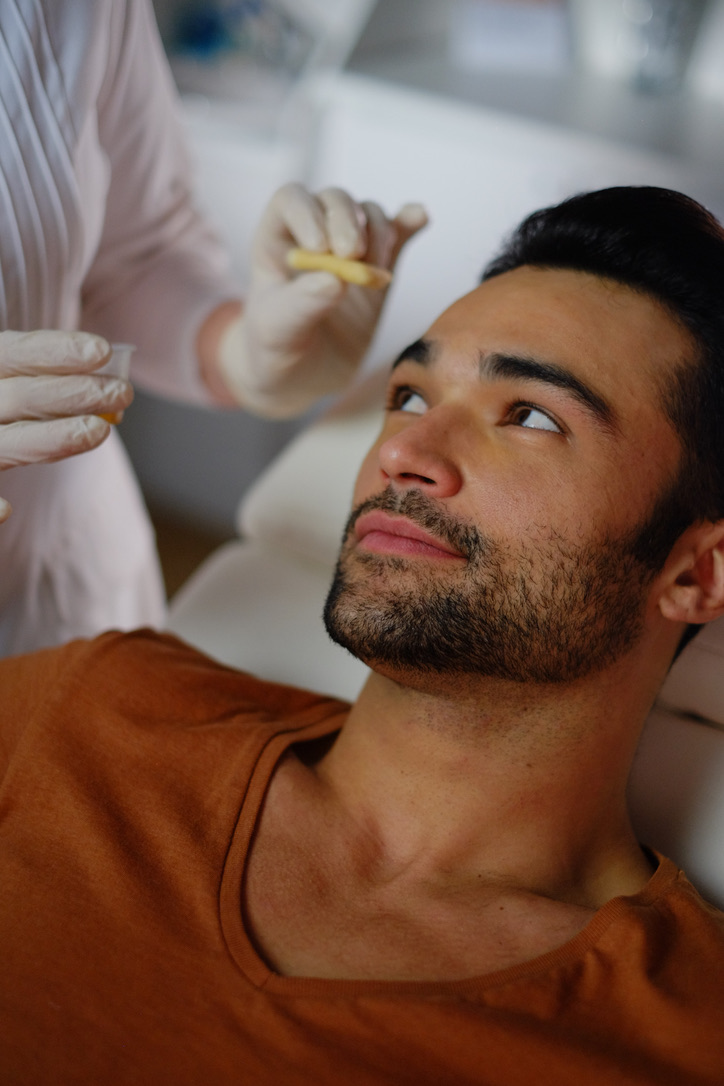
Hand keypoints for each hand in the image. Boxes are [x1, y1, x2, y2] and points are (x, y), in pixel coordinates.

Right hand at [0, 331, 132, 521]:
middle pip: (18, 396)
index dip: (55, 350)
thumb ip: (42, 378)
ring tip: (100, 431)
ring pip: (5, 444)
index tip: (103, 351)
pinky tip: (6, 510)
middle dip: (73, 393)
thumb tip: (104, 373)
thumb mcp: (13, 389)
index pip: (11, 353)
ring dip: (52, 438)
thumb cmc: (5, 414)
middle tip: (122, 392)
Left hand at [217, 183, 427, 416]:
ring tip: (374, 272)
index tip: (319, 247)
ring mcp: (350, 247)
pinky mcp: (380, 265)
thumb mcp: (277, 330)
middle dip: (347, 221)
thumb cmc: (278, 348)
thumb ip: (301, 303)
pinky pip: (397, 233)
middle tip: (352, 255)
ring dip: (377, 233)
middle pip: (335, 201)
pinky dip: (409, 223)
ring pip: (368, 215)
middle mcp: (314, 232)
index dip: (307, 213)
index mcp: (277, 239)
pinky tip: (419, 217)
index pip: (292, 201)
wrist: (304, 376)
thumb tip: (336, 279)